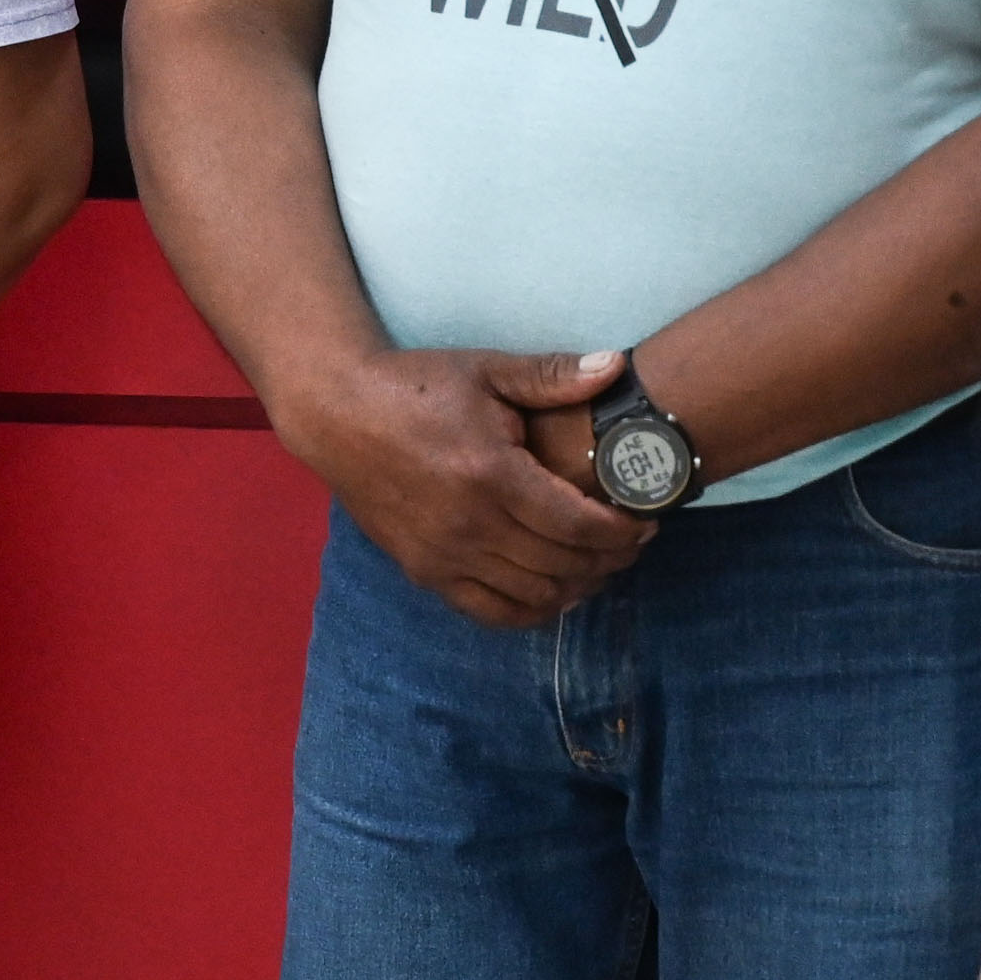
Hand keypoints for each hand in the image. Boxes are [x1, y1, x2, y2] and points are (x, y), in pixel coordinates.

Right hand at [283, 345, 654, 628]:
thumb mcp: (484, 370)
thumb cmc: (412, 386)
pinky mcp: (422, 570)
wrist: (335, 414)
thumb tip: (617, 367)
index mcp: (491, 473)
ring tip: (596, 564)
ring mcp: (443, 554)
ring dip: (576, 587)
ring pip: (533, 595)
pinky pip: (489, 612)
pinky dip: (530, 610)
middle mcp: (469, 524)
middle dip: (610, 559)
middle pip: (563, 565)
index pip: (578, 524)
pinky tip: (551, 591)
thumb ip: (552, 376)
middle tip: (631, 542)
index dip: (623, 531)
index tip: (646, 520)